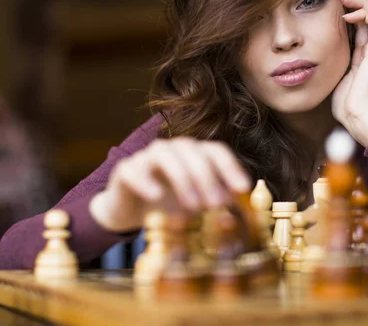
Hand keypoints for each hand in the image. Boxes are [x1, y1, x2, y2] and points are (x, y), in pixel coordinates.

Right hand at [90, 137, 251, 231]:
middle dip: (207, 177)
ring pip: (165, 155)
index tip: (243, 188)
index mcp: (193, 154)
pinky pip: (134, 170)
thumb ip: (215, 205)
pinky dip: (145, 181)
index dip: (231, 167)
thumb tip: (234, 217)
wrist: (131, 212)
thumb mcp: (196, 206)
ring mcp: (146, 157)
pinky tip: (156, 196)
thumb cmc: (169, 204)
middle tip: (215, 204)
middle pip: (192, 151)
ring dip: (182, 178)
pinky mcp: (125, 170)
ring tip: (193, 206)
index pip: (216, 151)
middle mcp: (171, 149)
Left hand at [331, 0, 367, 145]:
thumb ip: (329, 62)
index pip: (360, 23)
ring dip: (362, 3)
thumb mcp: (332, 74)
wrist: (355, 113)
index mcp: (361, 53)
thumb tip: (311, 55)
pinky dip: (365, 13)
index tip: (333, 4)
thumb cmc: (343, 101)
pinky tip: (348, 16)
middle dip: (356, 1)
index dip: (349, 10)